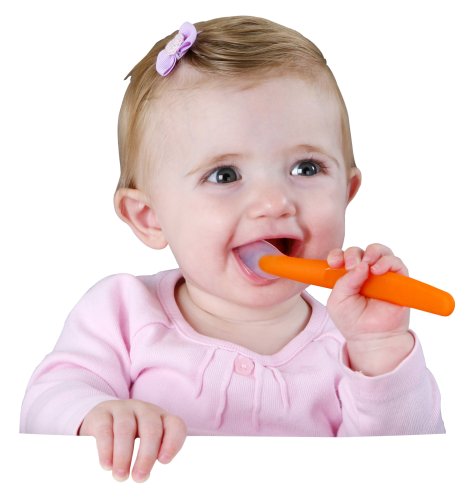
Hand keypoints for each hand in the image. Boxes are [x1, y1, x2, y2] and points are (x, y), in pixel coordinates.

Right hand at [78, 399, 186, 481]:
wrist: (101, 419)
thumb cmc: (129, 439)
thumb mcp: (144, 445)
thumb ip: (150, 459)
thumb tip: (151, 488)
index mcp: (161, 419)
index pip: (175, 425)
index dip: (173, 442)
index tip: (164, 461)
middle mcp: (144, 411)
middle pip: (151, 428)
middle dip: (146, 454)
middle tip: (140, 477)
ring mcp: (123, 409)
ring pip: (126, 428)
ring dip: (124, 454)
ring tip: (121, 476)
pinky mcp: (102, 413)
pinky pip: (105, 429)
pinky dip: (106, 448)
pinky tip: (106, 465)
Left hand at [326, 244, 413, 375]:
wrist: (370, 337)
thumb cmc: (352, 320)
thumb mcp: (337, 301)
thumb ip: (344, 282)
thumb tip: (360, 265)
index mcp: (347, 274)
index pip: (342, 256)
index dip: (337, 255)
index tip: (334, 263)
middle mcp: (364, 271)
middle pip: (360, 251)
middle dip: (353, 254)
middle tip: (351, 265)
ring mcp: (382, 274)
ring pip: (380, 251)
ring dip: (372, 253)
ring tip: (367, 265)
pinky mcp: (398, 279)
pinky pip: (396, 263)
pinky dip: (387, 262)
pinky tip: (377, 270)